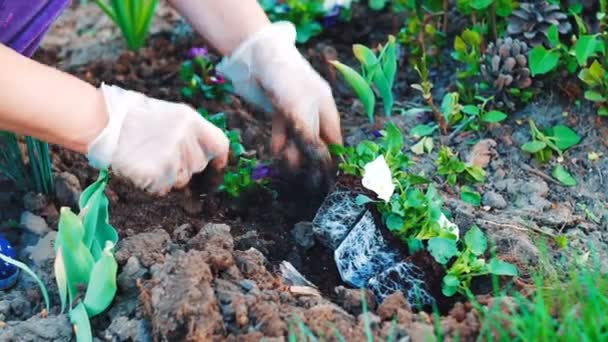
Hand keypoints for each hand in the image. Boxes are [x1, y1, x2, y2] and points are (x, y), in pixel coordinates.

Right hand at [87, 84, 228, 194]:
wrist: (102, 122)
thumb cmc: (135, 117)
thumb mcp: (171, 115)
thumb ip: (192, 132)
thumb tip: (209, 153)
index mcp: (192, 121)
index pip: (220, 145)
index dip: (219, 158)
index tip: (217, 165)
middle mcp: (186, 139)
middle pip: (199, 165)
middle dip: (187, 165)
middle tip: (164, 154)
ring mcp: (172, 157)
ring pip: (182, 179)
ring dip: (170, 175)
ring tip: (150, 158)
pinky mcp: (157, 174)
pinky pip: (164, 188)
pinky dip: (154, 183)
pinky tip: (142, 167)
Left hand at [217, 22, 341, 186]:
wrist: (257, 57)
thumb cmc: (286, 81)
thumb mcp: (301, 112)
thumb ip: (311, 137)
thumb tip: (322, 162)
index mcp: (326, 105)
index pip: (334, 137)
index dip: (332, 156)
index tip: (327, 176)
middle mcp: (314, 107)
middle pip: (316, 138)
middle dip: (311, 157)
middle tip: (307, 178)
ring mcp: (296, 107)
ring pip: (298, 135)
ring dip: (294, 152)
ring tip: (289, 169)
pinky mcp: (278, 107)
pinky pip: (283, 128)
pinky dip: (281, 141)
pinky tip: (277, 154)